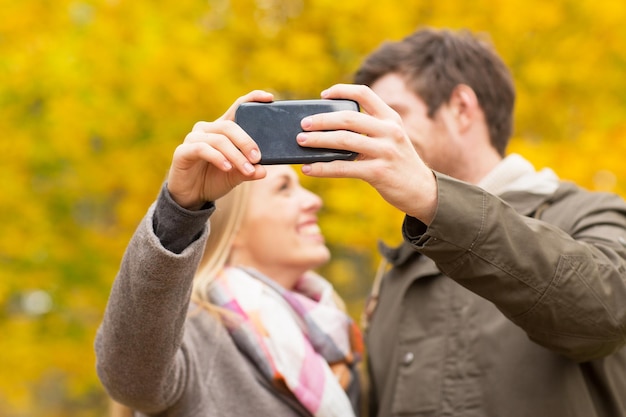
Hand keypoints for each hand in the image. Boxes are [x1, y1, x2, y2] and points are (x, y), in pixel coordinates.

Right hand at [166, 90, 272, 209]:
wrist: (191, 196)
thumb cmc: (214, 179)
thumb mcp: (235, 175)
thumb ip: (249, 171)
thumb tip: (263, 170)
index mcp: (222, 130)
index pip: (237, 108)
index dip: (252, 99)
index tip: (269, 98)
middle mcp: (207, 129)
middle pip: (230, 126)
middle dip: (246, 142)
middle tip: (258, 157)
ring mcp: (194, 138)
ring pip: (219, 140)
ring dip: (236, 155)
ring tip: (247, 169)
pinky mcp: (183, 151)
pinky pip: (202, 149)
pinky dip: (217, 158)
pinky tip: (227, 167)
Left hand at [297, 84, 437, 223]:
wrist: (422, 191)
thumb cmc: (398, 163)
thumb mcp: (391, 139)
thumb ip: (370, 129)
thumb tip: (329, 127)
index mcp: (391, 119)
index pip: (364, 94)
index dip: (341, 90)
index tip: (323, 96)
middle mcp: (390, 131)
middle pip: (348, 118)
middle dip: (321, 120)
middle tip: (303, 124)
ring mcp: (385, 151)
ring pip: (343, 141)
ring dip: (318, 141)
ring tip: (301, 141)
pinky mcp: (378, 172)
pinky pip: (343, 168)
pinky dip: (322, 168)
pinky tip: (309, 168)